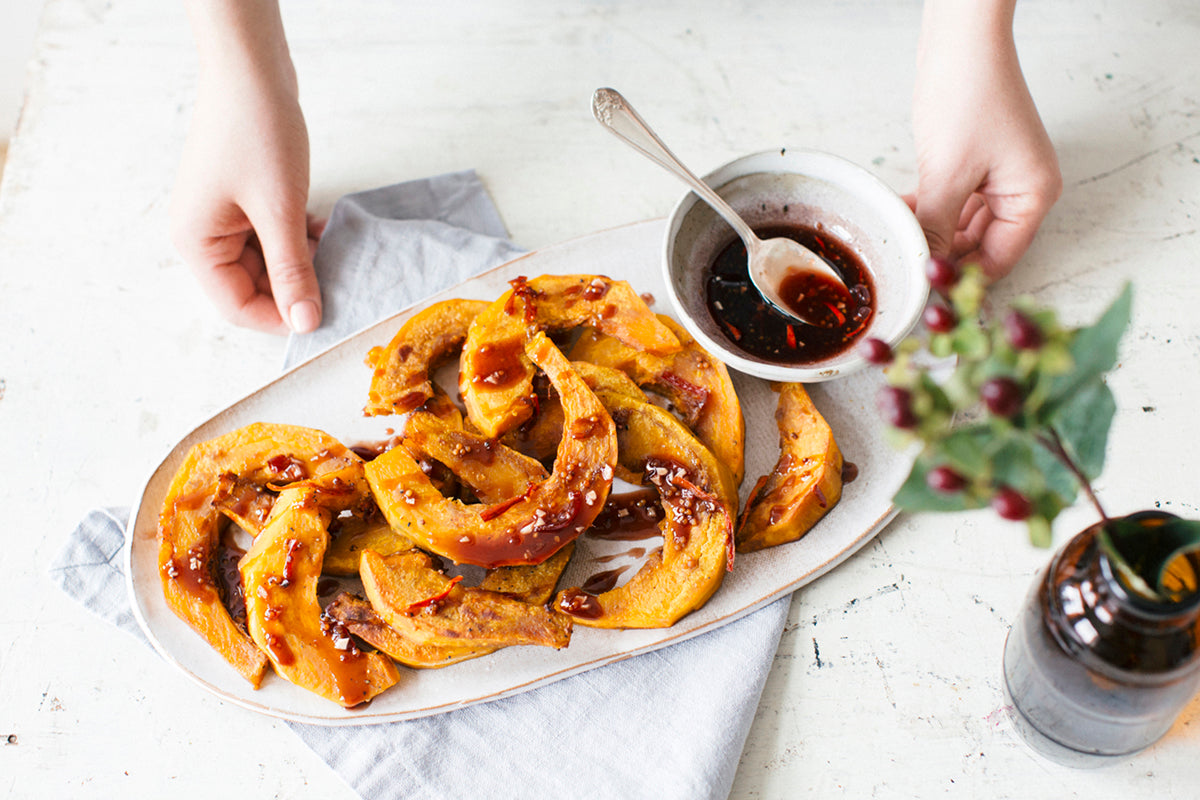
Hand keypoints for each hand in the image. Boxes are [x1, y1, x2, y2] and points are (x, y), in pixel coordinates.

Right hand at [170, 0, 321, 333]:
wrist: (251, 68)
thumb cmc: (255, 132)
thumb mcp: (279, 209)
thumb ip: (293, 270)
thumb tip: (306, 321)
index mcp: (197, 243)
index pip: (237, 307)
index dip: (280, 319)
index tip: (324, 316)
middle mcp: (203, 234)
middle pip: (252, 287)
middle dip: (295, 288)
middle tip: (339, 283)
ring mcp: (223, 215)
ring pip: (268, 262)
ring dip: (302, 263)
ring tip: (335, 252)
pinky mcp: (244, 198)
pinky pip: (273, 235)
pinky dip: (299, 239)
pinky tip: (324, 229)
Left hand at [907, 0, 1061, 280]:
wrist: (961, 36)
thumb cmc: (968, 93)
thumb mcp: (947, 173)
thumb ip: (935, 227)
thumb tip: (924, 270)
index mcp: (1032, 197)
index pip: (998, 261)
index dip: (961, 280)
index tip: (922, 295)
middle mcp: (1023, 191)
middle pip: (981, 246)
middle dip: (940, 255)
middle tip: (902, 269)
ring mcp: (1000, 176)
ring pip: (961, 225)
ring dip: (929, 232)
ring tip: (894, 238)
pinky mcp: (975, 162)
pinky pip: (952, 201)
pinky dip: (928, 210)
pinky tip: (898, 214)